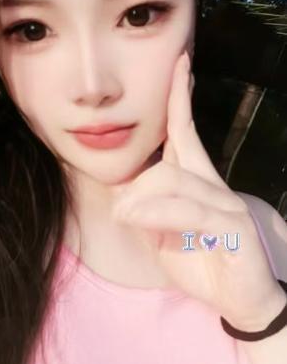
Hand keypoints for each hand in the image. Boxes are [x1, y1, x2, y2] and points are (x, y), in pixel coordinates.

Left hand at [113, 50, 285, 330]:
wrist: (243, 301)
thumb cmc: (203, 262)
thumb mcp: (163, 236)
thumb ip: (146, 212)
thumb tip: (122, 197)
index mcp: (198, 181)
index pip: (186, 129)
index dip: (179, 95)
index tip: (178, 62)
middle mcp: (214, 185)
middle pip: (171, 155)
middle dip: (138, 179)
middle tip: (120, 210)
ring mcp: (226, 204)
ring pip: (174, 180)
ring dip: (141, 198)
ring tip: (123, 215)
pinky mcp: (232, 227)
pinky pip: (187, 211)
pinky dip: (156, 213)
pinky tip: (136, 218)